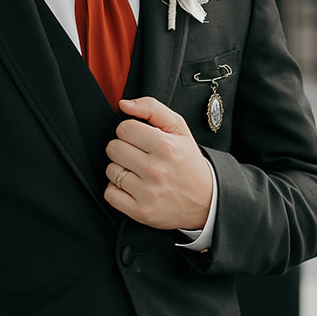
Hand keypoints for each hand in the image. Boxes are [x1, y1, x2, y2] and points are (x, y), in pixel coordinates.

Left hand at [105, 96, 213, 230]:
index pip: (124, 128)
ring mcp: (147, 192)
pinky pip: (110, 194)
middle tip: (139, 155)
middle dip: (123, 149)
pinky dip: (117, 190)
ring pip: (110, 170)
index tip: (141, 139)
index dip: (130, 131)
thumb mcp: (179, 129)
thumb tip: (124, 104)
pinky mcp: (141, 211)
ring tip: (137, 172)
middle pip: (113, 148)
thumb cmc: (189, 162)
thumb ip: (152, 108)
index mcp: (165, 146)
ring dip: (120, 169)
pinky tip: (132, 187)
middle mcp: (155, 169)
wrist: (206, 200)